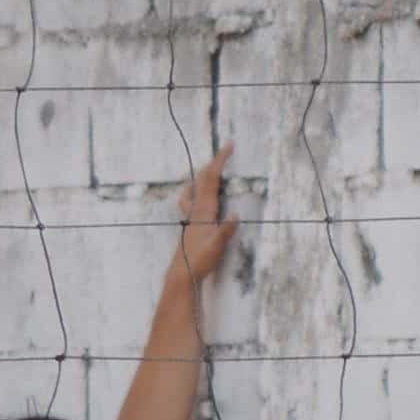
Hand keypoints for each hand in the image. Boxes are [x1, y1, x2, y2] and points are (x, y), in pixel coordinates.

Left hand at [164, 148, 237, 293]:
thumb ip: (226, 230)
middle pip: (203, 179)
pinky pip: (192, 200)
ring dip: (203, 174)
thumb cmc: (200, 259)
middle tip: (224, 150)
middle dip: (214, 163)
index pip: (211, 180)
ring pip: (196, 188)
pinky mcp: (191, 223)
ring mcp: (192, 216)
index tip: (228, 146)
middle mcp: (196, 209)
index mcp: (204, 211)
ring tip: (208, 167)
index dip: (219, 162)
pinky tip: (193, 193)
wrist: (182, 272)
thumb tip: (237, 214)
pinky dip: (194, 190)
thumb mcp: (217, 246)